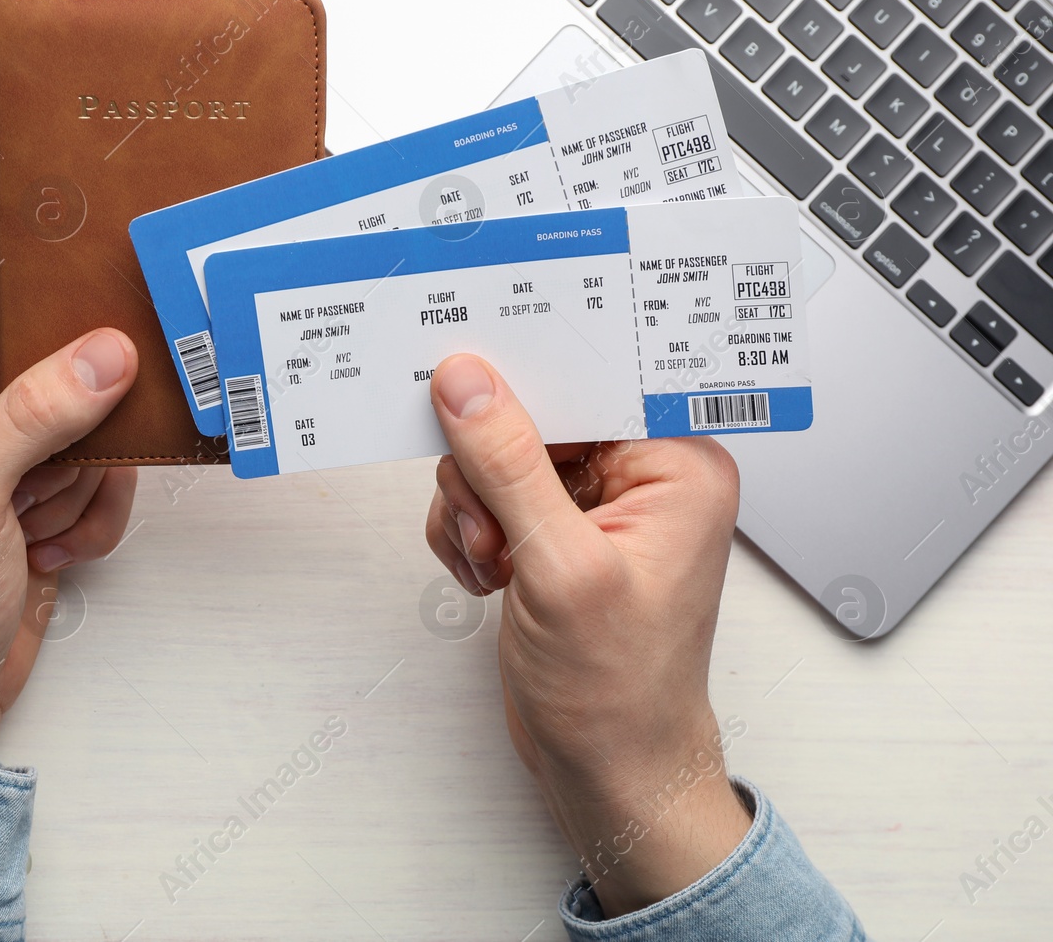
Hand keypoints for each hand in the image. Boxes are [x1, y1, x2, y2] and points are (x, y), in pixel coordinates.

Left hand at [0, 321, 138, 762]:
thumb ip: (30, 419)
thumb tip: (103, 353)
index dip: (51, 336)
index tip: (92, 373)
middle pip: (61, 369)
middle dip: (72, 440)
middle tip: (38, 487)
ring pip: (92, 427)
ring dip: (81, 490)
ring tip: (29, 530)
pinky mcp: (35, 489)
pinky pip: (102, 476)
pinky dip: (91, 519)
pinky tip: (47, 550)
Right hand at [424, 354, 751, 916]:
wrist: (609, 771)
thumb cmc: (621, 693)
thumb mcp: (561, 569)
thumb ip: (510, 467)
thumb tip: (469, 385)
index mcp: (678, 464)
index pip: (594, 377)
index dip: (529, 376)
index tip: (470, 377)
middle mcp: (641, 477)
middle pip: (534, 414)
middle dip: (491, 470)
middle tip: (492, 525)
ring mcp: (594, 508)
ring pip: (497, 456)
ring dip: (474, 508)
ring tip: (495, 563)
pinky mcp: (554, 535)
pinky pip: (486, 496)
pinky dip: (469, 533)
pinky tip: (487, 576)